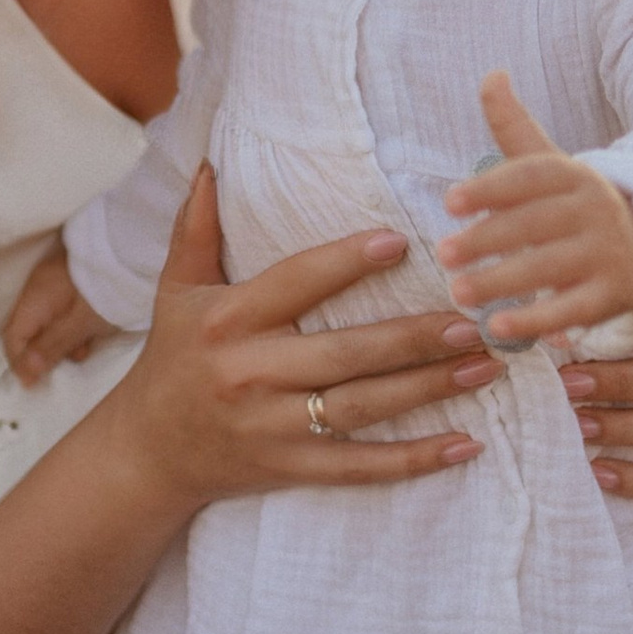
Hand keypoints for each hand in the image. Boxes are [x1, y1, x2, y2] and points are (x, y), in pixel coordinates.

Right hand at [3, 247, 114, 384]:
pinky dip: (70, 325)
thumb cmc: (108, 290)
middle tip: (63, 368)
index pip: (13, 337)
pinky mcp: (71, 277)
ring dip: (59, 340)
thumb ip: (52, 346)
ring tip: (84, 349)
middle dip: (41, 353)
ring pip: (45, 319)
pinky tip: (91, 332)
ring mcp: (54, 280)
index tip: (34, 386)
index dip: (20, 364)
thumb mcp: (82, 324)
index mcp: (35, 298)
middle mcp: (38, 287)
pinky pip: (60, 308)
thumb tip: (25, 374)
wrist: (135, 248)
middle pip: (27, 329)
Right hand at [120, 166, 507, 500]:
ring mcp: (272, 427)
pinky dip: (415, 460)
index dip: (345, 262)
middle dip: (413, 337)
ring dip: (428, 388)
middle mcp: (250, 373)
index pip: (295, 283)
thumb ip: (197, 228)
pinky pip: (360, 467)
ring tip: (484, 367)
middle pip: (344, 352)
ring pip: (362, 407)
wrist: (148, 453)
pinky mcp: (290, 468)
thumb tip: (211, 165)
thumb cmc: (172, 359)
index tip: (399, 242)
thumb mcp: (175, 289)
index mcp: (227, 320)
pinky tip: (465, 444)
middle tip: (473, 320)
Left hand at [438, 70, 632, 344]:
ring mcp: (605, 254)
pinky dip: (537, 321)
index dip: (491, 186)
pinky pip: (572, 310)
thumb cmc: (578, 205)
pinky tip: (498, 330)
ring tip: (459, 292)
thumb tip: (491, 73)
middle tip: (443, 253)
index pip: (531, 177)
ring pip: (550, 267)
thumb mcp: (551, 165)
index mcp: (574, 175)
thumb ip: (514, 126)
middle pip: (535, 224)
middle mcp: (593, 210)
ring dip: (503, 281)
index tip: (450, 201)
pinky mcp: (612, 295)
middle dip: (488, 239)